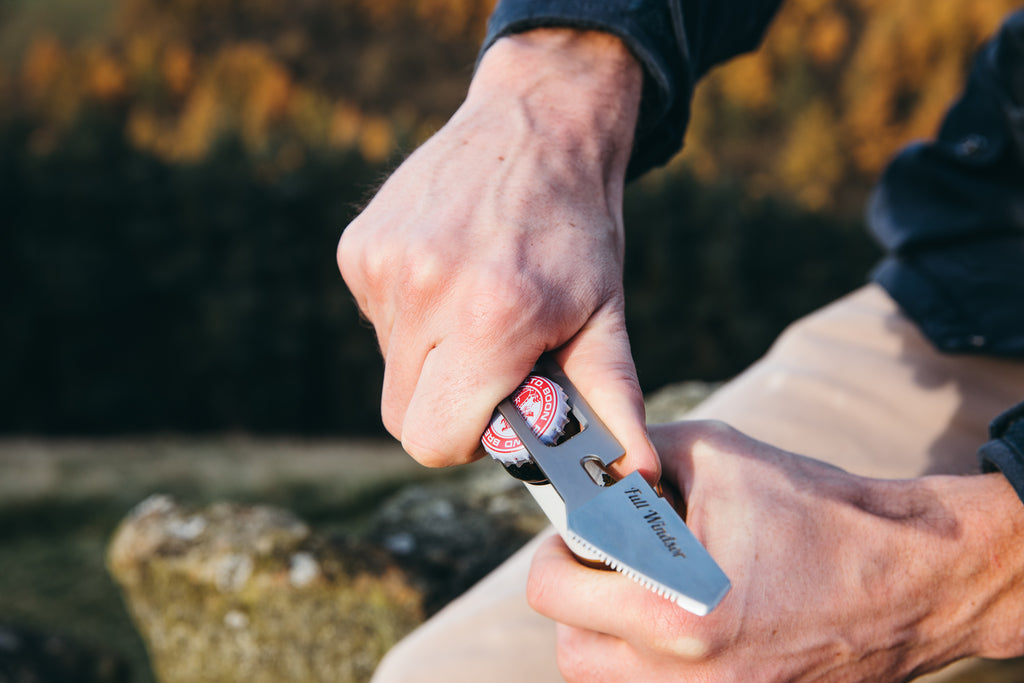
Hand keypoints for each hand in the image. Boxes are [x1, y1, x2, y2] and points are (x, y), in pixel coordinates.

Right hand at [337, 29, 657, 478]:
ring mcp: (382, 264)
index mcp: (490, 319)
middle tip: (491, 360)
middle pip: (402, 416)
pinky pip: (376, 319)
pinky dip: (410, 314)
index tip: (497, 409)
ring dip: (429, 356)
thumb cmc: (577, 230)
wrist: (538, 124)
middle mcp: (424, 291)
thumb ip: (615, 403)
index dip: (465, 440)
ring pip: (390, 366)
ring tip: (475, 301)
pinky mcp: (358, 246)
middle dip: (447, 405)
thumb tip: (638, 476)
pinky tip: (450, 271)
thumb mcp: (606, 316)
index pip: (432, 440)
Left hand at [527, 420, 1023, 681]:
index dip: (557, 552)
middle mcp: (686, 674)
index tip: (577, 534)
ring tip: (643, 591)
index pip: (553, 593)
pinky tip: (681, 619)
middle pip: (572, 653)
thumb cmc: (816, 509)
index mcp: (672, 607)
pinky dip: (652, 660)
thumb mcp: (716, 455)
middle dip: (577, 601)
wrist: (912, 576)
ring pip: (609, 681)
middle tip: (605, 564)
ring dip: (609, 637)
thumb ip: (638, 457)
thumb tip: (591, 465)